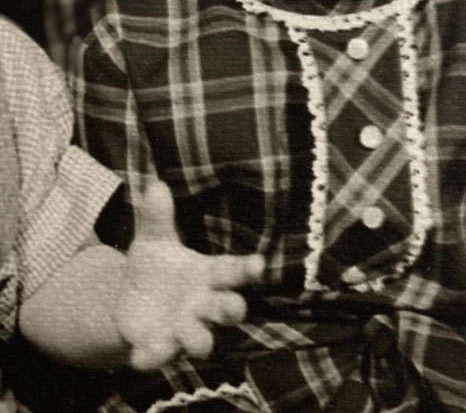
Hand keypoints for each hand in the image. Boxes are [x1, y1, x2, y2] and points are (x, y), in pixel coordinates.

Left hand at [115, 178, 262, 369]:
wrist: (131, 302)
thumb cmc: (156, 266)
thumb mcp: (153, 239)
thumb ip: (156, 216)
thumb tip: (155, 184)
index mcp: (206, 274)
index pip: (232, 270)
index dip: (247, 269)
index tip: (258, 264)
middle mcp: (203, 304)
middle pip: (227, 309)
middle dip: (231, 309)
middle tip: (235, 308)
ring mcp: (183, 329)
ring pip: (201, 340)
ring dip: (199, 339)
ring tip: (190, 337)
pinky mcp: (159, 348)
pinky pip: (160, 356)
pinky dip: (152, 356)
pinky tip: (140, 355)